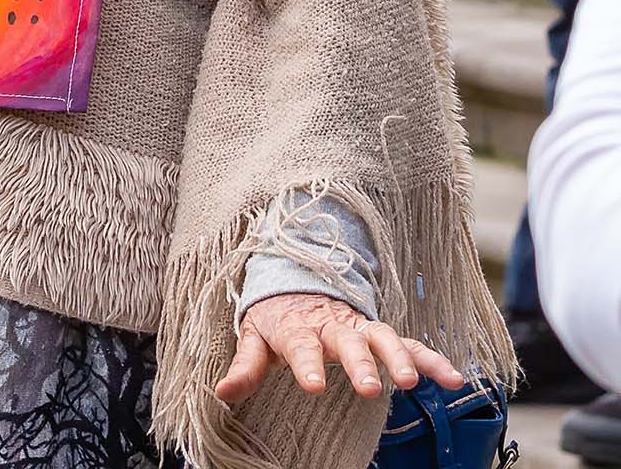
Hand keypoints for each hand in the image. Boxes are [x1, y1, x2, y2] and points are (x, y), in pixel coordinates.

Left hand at [217, 292, 467, 403]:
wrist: (297, 284)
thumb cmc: (275, 318)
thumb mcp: (254, 336)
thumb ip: (245, 366)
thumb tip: (221, 393)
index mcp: (298, 327)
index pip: (301, 345)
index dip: (306, 365)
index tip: (312, 385)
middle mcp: (332, 326)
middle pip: (348, 342)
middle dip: (360, 363)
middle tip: (369, 386)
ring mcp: (360, 328)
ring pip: (384, 338)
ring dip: (400, 358)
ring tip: (413, 381)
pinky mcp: (380, 334)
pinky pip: (411, 345)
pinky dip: (433, 360)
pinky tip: (454, 380)